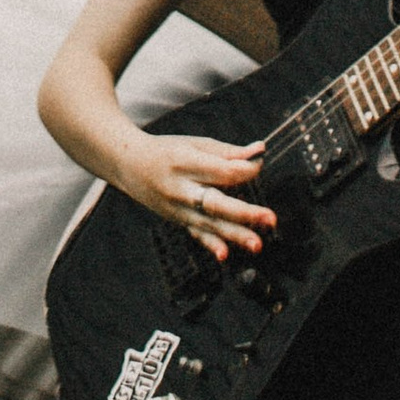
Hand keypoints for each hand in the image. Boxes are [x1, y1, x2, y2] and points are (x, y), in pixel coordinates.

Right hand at [118, 133, 272, 266]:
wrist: (129, 165)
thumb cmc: (166, 151)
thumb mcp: (194, 143)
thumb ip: (227, 152)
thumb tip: (259, 151)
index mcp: (186, 162)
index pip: (222, 170)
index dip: (246, 169)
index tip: (259, 163)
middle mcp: (181, 188)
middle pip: (216, 202)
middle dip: (245, 212)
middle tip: (270, 218)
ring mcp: (178, 208)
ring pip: (209, 224)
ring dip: (235, 235)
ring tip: (257, 244)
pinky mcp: (178, 220)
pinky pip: (196, 234)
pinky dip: (210, 245)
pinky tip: (224, 255)